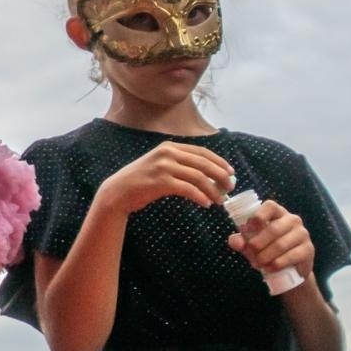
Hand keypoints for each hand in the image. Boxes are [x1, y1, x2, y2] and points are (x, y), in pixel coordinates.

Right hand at [94, 141, 235, 217]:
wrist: (118, 191)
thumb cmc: (141, 181)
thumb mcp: (159, 164)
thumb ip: (179, 164)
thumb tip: (209, 174)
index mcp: (169, 147)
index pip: (202, 152)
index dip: (219, 162)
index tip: (231, 172)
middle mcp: (167, 153)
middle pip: (203, 163)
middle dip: (221, 176)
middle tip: (230, 187)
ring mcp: (163, 166)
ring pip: (198, 177)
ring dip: (213, 190)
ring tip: (220, 200)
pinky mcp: (161, 182)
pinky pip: (188, 189)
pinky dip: (201, 197)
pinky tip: (206, 204)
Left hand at [227, 200, 315, 282]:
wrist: (289, 268)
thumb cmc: (267, 248)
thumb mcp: (251, 242)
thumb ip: (240, 240)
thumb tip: (235, 242)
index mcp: (277, 212)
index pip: (270, 206)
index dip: (257, 217)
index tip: (247, 230)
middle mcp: (292, 220)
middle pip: (273, 229)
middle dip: (258, 243)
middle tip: (250, 254)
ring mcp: (302, 234)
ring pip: (281, 244)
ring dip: (266, 256)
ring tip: (257, 263)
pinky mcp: (308, 249)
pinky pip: (292, 256)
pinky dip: (277, 263)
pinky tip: (269, 268)